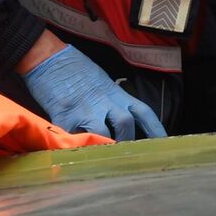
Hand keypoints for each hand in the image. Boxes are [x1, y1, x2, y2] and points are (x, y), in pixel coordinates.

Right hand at [22, 45, 167, 141]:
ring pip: (103, 135)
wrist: (50, 58)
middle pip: (126, 126)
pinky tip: (73, 153)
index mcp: (117, 95)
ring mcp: (85, 110)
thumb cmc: (77, 70)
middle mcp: (105, 102)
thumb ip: (114, 102)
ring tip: (98, 156)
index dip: (156, 130)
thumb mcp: (104, 83)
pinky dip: (74, 148)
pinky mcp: (64, 117)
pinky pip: (72, 139)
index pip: (144, 113)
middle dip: (126, 142)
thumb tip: (121, 122)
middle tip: (122, 154)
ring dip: (103, 147)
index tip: (165, 143)